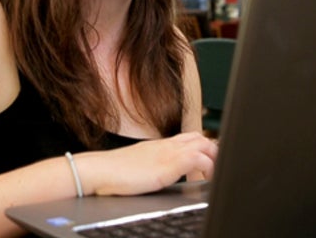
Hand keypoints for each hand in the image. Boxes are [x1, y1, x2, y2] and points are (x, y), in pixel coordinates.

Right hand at [77, 132, 217, 195]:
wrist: (98, 171)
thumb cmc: (114, 171)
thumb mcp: (139, 163)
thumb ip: (153, 163)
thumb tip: (158, 172)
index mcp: (161, 144)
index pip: (191, 137)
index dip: (205, 146)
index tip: (212, 159)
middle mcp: (167, 145)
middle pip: (202, 137)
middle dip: (214, 151)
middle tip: (217, 168)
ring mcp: (169, 153)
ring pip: (205, 144)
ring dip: (214, 158)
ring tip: (214, 174)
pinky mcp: (168, 165)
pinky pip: (198, 159)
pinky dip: (207, 168)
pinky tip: (204, 179)